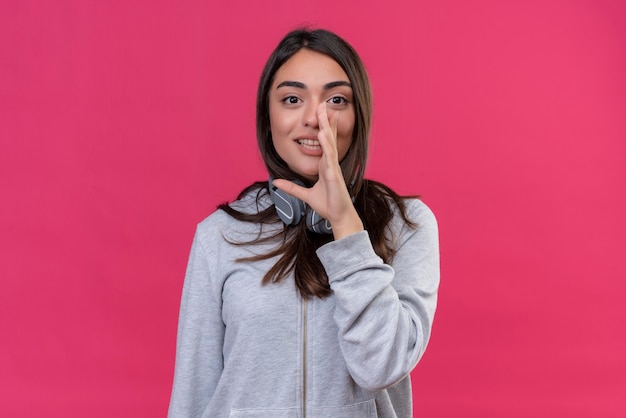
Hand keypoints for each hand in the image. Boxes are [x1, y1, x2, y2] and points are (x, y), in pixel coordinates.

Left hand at [273, 102, 363, 239]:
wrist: (338, 217)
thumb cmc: (327, 205)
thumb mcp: (305, 195)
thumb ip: (291, 188)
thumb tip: (276, 183)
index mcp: (326, 166)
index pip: (326, 143)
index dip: (325, 127)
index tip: (325, 113)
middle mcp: (331, 164)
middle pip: (329, 138)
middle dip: (327, 121)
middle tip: (325, 104)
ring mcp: (333, 168)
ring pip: (330, 143)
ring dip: (327, 127)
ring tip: (325, 112)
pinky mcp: (334, 175)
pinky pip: (329, 157)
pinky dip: (326, 145)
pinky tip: (322, 134)